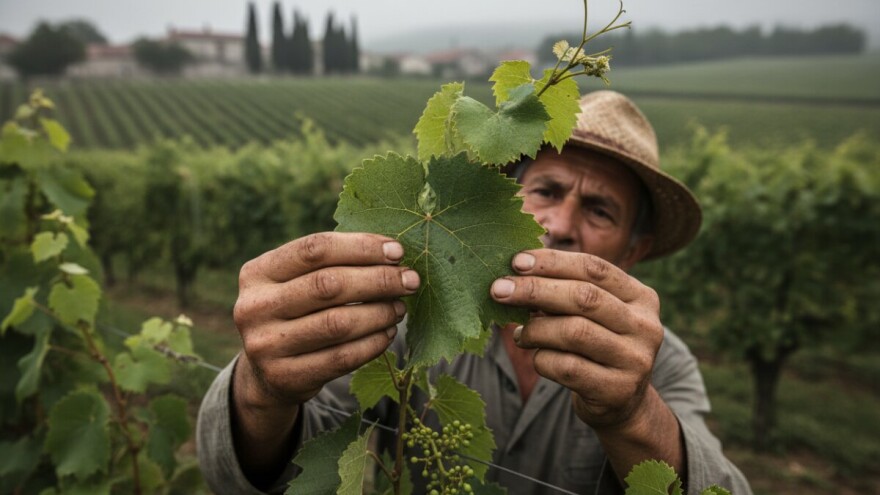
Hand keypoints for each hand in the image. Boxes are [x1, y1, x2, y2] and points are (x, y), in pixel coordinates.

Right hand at [232, 232, 419, 407]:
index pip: (315, 249)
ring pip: (338, 324)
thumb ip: (332, 264)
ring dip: (379, 313)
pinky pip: (341, 358)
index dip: (361, 247)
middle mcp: (255, 307)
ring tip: (400, 307)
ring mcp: (266, 346)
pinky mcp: (285, 377)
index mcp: (257, 272)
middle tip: (410, 280)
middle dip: (378, 280)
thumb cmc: (296, 311)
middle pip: (328, 285)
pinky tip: (388, 333)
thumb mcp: (296, 282)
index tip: (397, 251)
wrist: (266, 372)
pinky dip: (372, 344)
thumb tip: (393, 253)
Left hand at [490, 249, 662, 429]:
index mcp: (640, 296)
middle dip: (535, 290)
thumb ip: (564, 292)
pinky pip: (568, 368)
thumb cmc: (595, 347)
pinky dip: (542, 359)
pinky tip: (535, 357)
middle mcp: (645, 326)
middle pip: (584, 298)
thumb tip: (516, 271)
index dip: (552, 262)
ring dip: (536, 330)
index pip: (594, 268)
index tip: (515, 261)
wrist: (621, 403)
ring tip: (520, 334)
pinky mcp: (618, 391)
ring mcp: (635, 360)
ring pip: (574, 332)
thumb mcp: (591, 315)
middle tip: (498, 289)